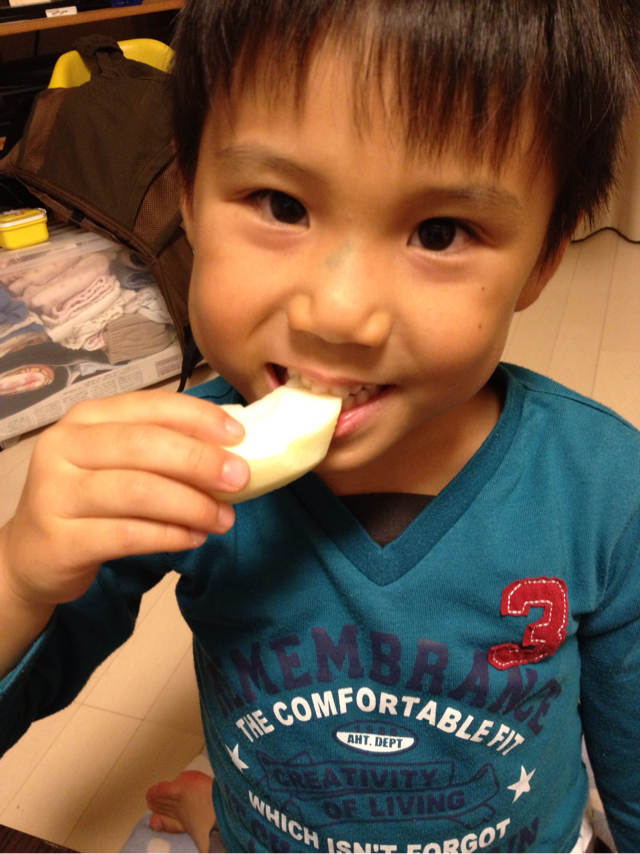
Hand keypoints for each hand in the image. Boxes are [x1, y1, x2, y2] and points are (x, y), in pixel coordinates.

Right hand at [0, 389, 248, 608]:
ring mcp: (56, 492)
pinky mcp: (60, 539)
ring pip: (138, 491)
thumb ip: (163, 449)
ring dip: (192, 505)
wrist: (33, 553)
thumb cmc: (90, 499)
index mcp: (87, 417)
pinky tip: (195, 537)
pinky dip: (170, 535)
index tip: (238, 435)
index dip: (198, 417)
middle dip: (200, 461)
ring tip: (224, 519)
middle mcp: (65, 446)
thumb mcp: (117, 463)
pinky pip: (128, 534)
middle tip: (240, 478)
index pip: (150, 406)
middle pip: (143, 445)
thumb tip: (233, 449)